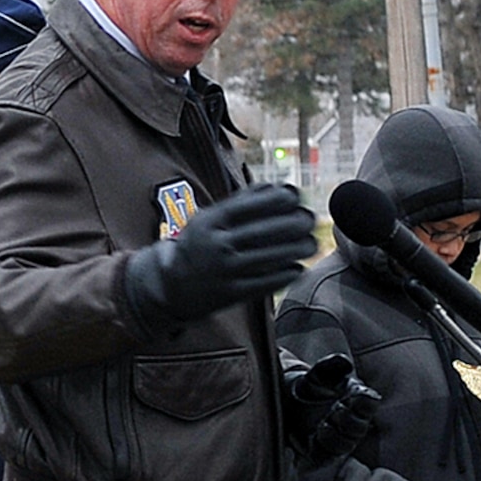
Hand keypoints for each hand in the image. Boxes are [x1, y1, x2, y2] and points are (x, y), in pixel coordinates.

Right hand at [125, 182, 316, 328]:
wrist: (170, 285)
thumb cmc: (197, 245)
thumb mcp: (208, 219)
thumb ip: (241, 202)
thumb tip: (278, 187)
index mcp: (211, 222)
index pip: (254, 205)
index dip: (281, 199)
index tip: (296, 197)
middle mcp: (217, 244)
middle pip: (269, 230)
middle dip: (297, 223)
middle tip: (310, 220)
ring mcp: (225, 270)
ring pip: (274, 257)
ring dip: (299, 248)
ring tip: (310, 243)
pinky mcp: (232, 293)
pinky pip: (268, 282)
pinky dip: (288, 273)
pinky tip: (297, 267)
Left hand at [283, 353, 379, 462]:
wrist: (287, 402)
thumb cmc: (312, 386)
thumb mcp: (319, 373)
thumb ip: (331, 366)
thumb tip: (344, 361)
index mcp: (357, 401)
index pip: (369, 404)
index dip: (366, 403)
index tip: (358, 395)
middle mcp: (351, 421)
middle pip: (359, 427)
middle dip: (349, 420)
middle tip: (336, 410)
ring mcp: (338, 438)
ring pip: (345, 444)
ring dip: (336, 435)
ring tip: (323, 424)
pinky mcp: (322, 452)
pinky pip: (328, 455)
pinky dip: (323, 447)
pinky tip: (314, 436)